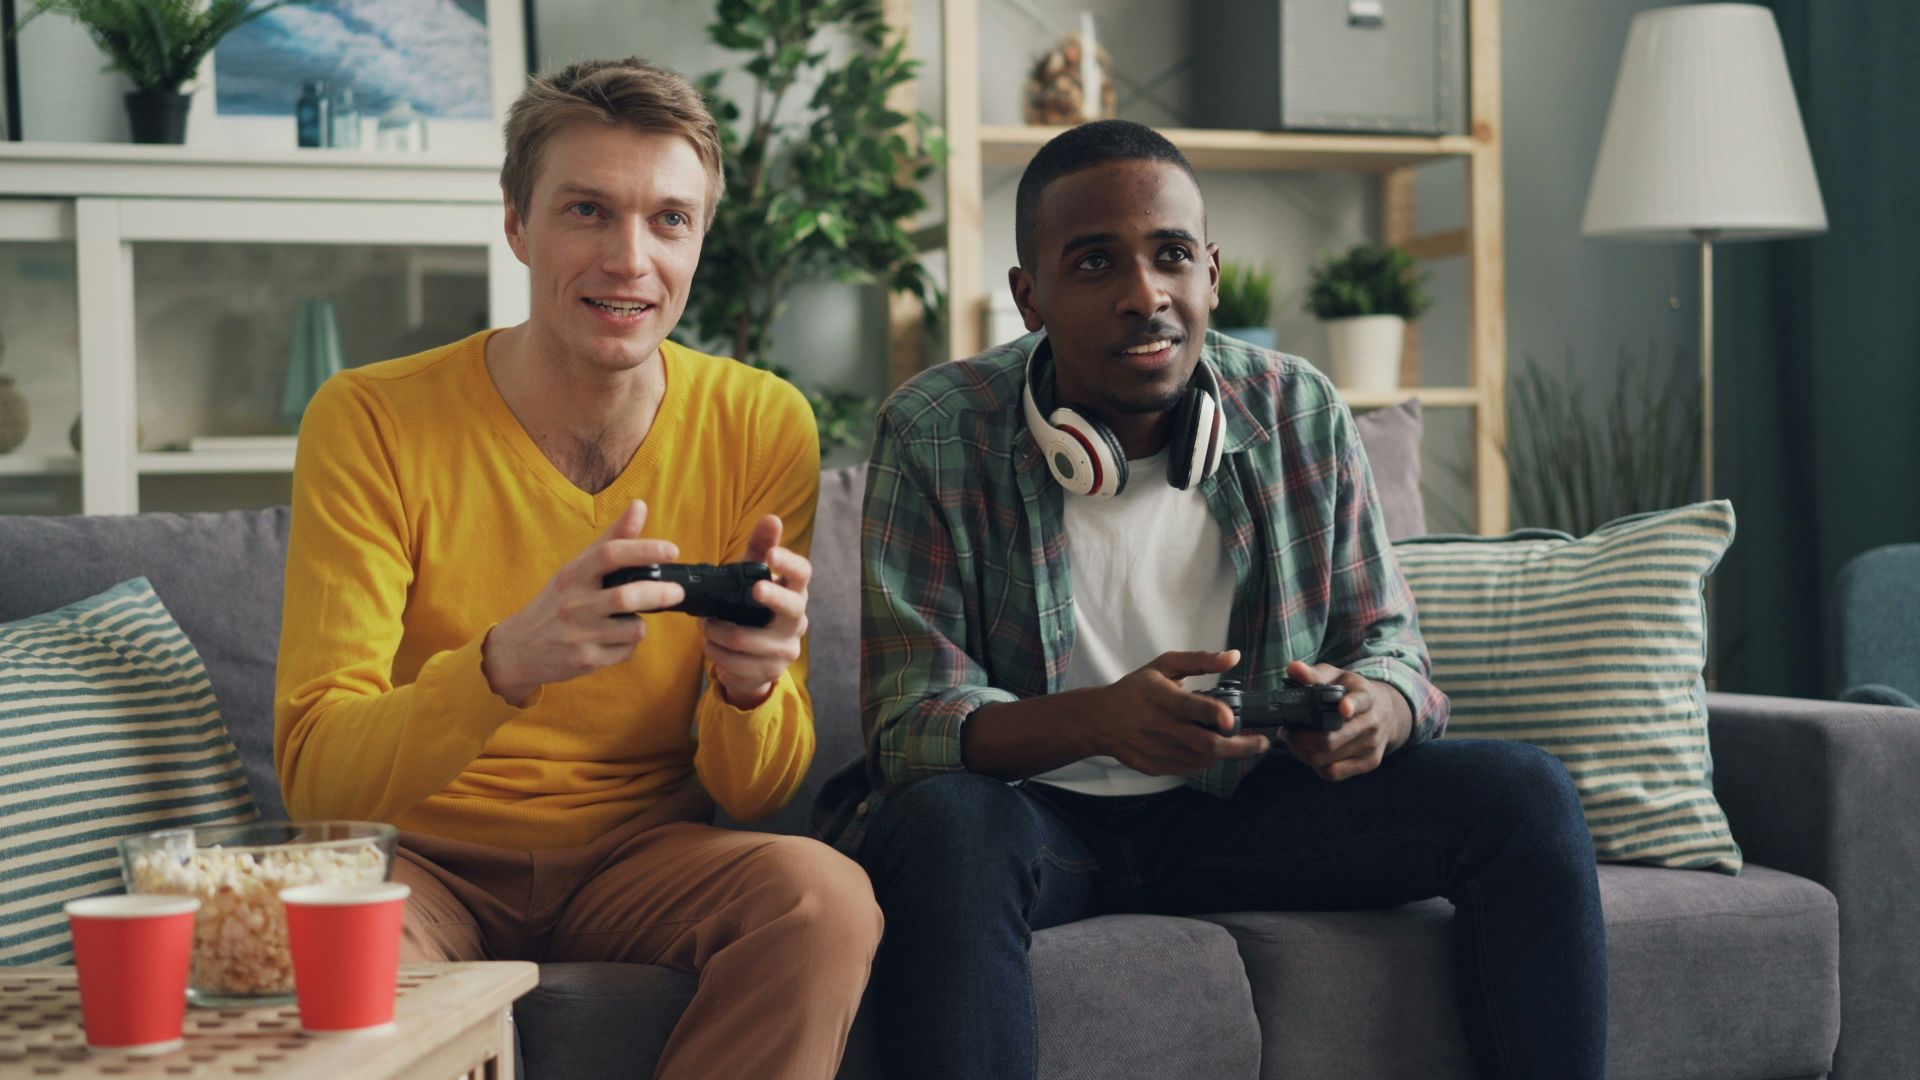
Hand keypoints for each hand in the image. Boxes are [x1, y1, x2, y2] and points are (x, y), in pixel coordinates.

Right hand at [482, 500, 684, 705]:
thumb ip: (611, 539)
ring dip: (641, 624)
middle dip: (658, 594)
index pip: (610, 554)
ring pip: (632, 629)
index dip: (644, 549)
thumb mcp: (577, 569)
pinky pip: (625, 651)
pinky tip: (614, 640)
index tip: (671, 550)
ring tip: (631, 620)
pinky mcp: (585, 660)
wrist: (520, 648)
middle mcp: (573, 603)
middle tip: (677, 591)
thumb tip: (640, 506)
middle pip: (625, 597)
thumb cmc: (557, 603)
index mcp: (573, 574)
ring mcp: (578, 634)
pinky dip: (629, 645)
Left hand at [700, 514, 810, 709]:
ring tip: (704, 625)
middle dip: (772, 598)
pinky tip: (710, 645)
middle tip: (755, 589)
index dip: (789, 563)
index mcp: (794, 593)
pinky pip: (734, 662)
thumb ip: (761, 548)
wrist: (754, 661)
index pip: (802, 574)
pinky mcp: (770, 671)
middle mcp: (796, 621)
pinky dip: (714, 652)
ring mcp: (786, 648)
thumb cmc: (752, 609)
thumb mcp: (751, 577)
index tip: (773, 555)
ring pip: (745, 639)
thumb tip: (772, 518)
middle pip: (791, 608)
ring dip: (715, 631)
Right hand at [1092, 650, 1271, 775]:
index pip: (1189, 707)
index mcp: (1159, 696)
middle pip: (1205, 744)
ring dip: (1223, 754)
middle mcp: (1158, 726)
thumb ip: (1200, 660)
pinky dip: (1204, 761)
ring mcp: (1156, 750)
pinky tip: (1207, 749)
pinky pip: (1189, 769)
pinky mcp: (1155, 767)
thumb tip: (1234, 656)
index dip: (1212, 714)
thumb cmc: (1134, 691)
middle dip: (1239, 747)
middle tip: (1261, 743)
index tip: (1231, 719)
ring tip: (1235, 743)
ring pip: (1202, 760)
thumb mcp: (1163, 666)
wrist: (1098, 722)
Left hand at [1277, 660, 1411, 781]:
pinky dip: (1315, 766)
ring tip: (1293, 740)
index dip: (1351, 705)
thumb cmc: (1353, 692)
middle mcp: (1372, 723)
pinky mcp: (1369, 763)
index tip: (1344, 708)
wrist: (1387, 712)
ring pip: (1326, 760)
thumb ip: (1314, 674)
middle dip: (1300, 738)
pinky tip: (1310, 753)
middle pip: (1331, 740)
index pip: (1360, 700)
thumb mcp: (1338, 677)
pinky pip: (1333, 773)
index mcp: (1365, 697)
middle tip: (1287, 730)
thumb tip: (1293, 668)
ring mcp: (1372, 746)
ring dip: (1302, 752)